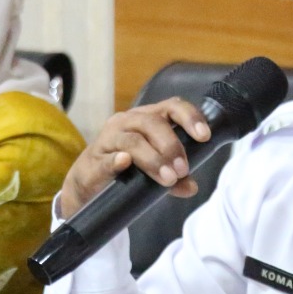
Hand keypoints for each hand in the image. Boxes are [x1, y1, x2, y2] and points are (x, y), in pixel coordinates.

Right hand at [57, 98, 211, 218]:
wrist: (88, 185)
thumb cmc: (126, 171)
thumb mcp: (154, 171)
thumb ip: (175, 177)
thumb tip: (191, 186)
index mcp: (147, 118)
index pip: (171, 107)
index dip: (190, 117)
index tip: (204, 136)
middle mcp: (127, 122)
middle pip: (153, 123)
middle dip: (172, 146)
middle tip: (182, 170)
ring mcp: (109, 139)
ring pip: (133, 141)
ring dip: (154, 159)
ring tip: (168, 179)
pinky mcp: (95, 160)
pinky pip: (107, 158)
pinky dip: (117, 160)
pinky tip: (125, 163)